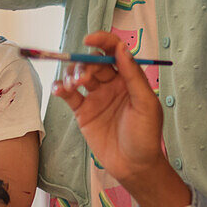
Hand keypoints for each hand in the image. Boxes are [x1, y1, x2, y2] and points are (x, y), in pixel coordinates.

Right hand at [52, 31, 189, 206]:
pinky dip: (60, 88)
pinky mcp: (83, 112)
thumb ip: (133, 76)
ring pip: (78, 75)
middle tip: (83, 77)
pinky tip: (59, 89)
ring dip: (72, 74)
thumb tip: (121, 48)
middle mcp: (111, 84)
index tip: (89, 39)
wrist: (135, 166)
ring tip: (73, 86)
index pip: (113, 51)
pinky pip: (68, 95)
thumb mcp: (146, 104)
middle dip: (84, 63)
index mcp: (129, 78)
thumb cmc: (146, 135)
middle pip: (92, 61)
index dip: (102, 41)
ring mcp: (96, 97)